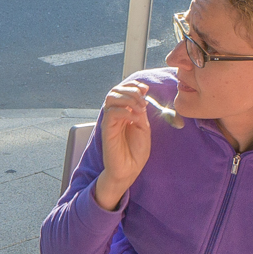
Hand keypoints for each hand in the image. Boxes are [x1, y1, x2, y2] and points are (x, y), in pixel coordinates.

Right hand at [91, 80, 153, 210]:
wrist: (130, 168)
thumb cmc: (136, 150)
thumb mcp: (143, 126)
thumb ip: (140, 111)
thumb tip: (140, 97)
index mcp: (124, 111)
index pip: (123, 89)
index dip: (133, 85)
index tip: (145, 89)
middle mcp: (115, 114)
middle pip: (115, 90)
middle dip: (131, 90)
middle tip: (143, 101)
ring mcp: (110, 121)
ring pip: (111, 97)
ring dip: (127, 98)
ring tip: (139, 108)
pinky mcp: (107, 130)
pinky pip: (112, 113)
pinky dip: (124, 111)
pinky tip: (134, 118)